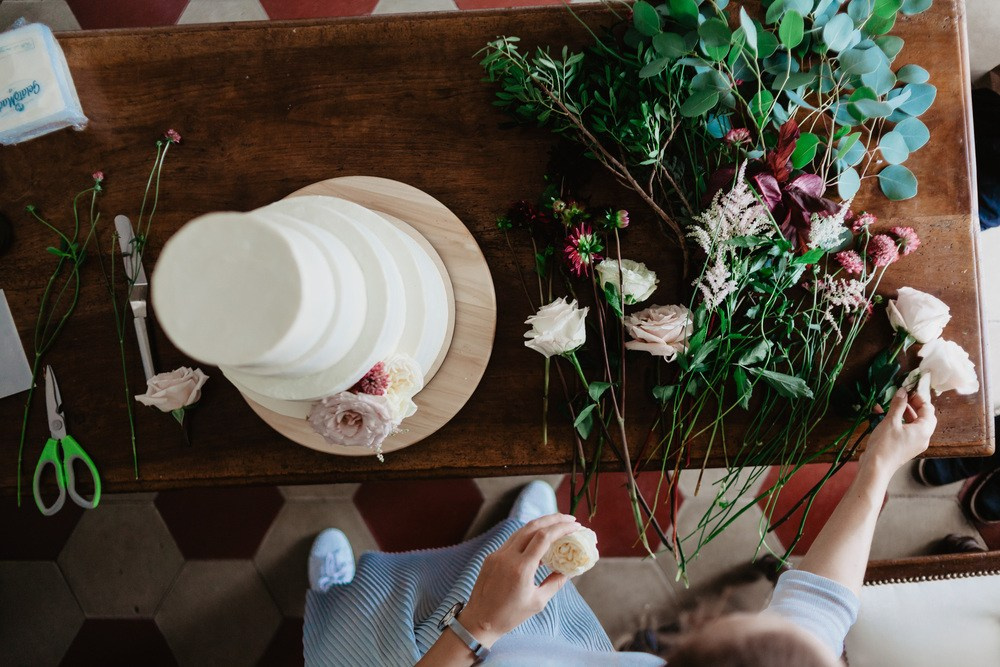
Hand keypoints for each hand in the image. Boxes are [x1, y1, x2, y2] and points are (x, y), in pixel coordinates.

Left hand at [459, 514, 579, 647]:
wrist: (479, 621)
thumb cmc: (509, 616)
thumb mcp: (538, 602)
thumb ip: (555, 583)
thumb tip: (570, 571)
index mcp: (521, 568)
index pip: (544, 537)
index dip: (562, 528)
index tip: (576, 525)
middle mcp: (508, 556)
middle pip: (533, 527)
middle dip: (553, 519)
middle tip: (570, 518)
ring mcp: (497, 554)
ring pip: (521, 531)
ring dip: (540, 525)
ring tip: (556, 525)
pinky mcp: (491, 557)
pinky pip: (512, 541)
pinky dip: (527, 537)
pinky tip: (537, 542)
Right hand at [861, 387, 936, 473]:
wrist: (876, 467)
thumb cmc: (885, 444)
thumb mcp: (890, 421)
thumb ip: (898, 405)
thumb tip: (902, 391)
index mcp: (923, 430)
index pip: (928, 409)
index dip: (918, 398)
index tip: (907, 390)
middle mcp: (922, 437)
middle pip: (924, 417)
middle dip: (913, 405)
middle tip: (902, 396)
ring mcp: (914, 443)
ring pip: (914, 423)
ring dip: (904, 412)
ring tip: (892, 404)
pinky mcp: (905, 447)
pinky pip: (905, 430)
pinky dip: (898, 422)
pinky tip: (882, 415)